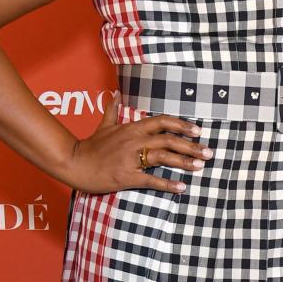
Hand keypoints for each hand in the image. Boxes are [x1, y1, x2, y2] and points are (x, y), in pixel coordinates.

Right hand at [61, 97, 210, 193]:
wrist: (74, 163)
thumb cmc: (90, 146)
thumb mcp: (103, 125)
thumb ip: (112, 110)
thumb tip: (116, 93)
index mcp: (132, 128)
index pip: (162, 122)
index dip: (182, 125)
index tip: (198, 131)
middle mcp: (134, 141)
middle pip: (168, 140)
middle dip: (191, 146)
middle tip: (208, 153)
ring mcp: (130, 158)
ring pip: (163, 157)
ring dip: (183, 162)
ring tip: (199, 167)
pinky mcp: (126, 176)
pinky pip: (151, 180)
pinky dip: (167, 184)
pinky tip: (181, 187)